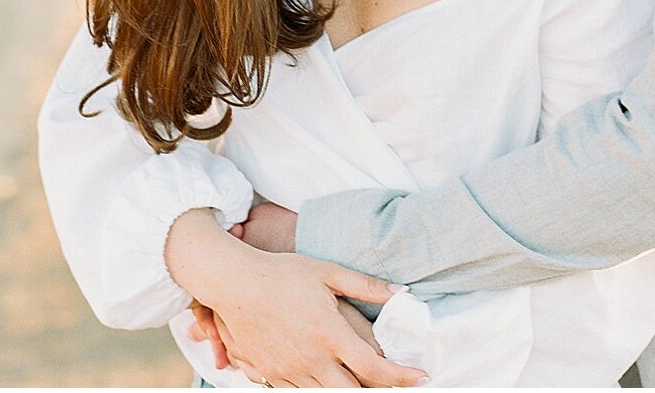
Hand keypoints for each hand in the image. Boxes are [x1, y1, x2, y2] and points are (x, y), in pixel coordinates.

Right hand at [165, 210, 425, 386]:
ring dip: (348, 390)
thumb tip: (400, 292)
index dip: (401, 378)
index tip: (420, 378)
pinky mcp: (271, 375)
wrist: (234, 283)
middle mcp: (311, 359)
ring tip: (360, 378)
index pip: (375, 369)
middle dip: (377, 390)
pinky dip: (318, 389)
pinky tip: (327, 377)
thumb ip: (365, 285)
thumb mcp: (327, 272)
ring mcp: (289, 371)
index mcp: (330, 334)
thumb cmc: (281, 273)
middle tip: (393, 382)